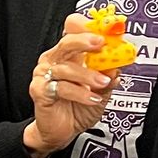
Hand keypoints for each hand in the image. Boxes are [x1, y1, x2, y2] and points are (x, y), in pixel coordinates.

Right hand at [24, 15, 115, 157]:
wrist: (62, 131)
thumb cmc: (78, 107)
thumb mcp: (101, 89)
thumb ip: (108, 74)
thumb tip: (118, 63)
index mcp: (70, 54)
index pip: (75, 29)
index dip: (91, 26)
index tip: (109, 28)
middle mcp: (56, 60)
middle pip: (67, 41)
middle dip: (86, 40)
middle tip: (101, 44)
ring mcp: (45, 74)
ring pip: (67, 68)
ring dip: (89, 76)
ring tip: (103, 83)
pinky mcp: (39, 90)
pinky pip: (61, 88)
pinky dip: (80, 93)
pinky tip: (92, 98)